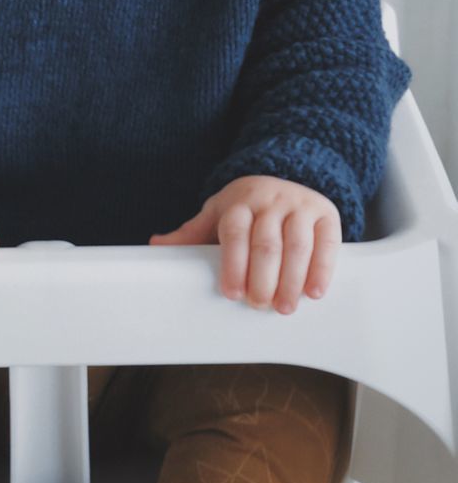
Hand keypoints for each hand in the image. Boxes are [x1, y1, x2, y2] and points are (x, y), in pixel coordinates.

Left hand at [149, 175, 340, 314]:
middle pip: (266, 242)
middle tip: (259, 305)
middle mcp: (270, 200)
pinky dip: (322, 268)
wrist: (285, 175)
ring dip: (292, 279)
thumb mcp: (218, 213)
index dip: (233, 263)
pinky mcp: (325, 214)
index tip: (231, 293)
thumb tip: (155, 246)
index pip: (234, 231)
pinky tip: (315, 292)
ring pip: (297, 244)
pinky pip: (327, 242)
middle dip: (263, 277)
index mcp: (239, 201)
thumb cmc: (246, 207)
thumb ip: (192, 233)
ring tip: (284, 307)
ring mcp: (299, 205)